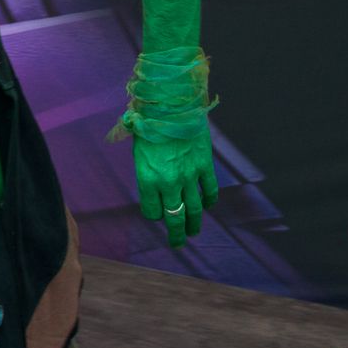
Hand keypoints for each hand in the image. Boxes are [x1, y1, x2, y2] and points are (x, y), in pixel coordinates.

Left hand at [133, 128, 217, 247]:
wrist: (170, 105)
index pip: (152, 211)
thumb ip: (146, 172)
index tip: (156, 214)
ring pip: (194, 209)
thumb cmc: (148, 126)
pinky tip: (208, 206)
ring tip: (193, 232)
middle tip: (178, 243)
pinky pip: (209, 190)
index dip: (154, 215)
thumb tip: (152, 188)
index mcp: (147, 179)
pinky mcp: (204, 166)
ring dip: (194, 223)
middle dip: (176, 233)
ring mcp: (188, 176)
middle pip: (175, 217)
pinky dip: (209, 200)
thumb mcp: (138, 151)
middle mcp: (168, 182)